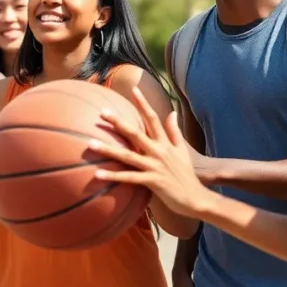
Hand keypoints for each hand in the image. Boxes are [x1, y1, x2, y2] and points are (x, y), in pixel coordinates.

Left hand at [89, 87, 212, 217]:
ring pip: (128, 156)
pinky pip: (130, 178)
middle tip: (102, 112)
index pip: (153, 118)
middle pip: (136, 133)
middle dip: (118, 122)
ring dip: (108, 150)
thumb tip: (173, 112)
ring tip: (90, 144)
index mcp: (165, 142)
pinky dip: (114, 176)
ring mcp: (155, 166)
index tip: (133, 88)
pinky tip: (98, 174)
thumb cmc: (186, 175)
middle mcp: (159, 151)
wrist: (196, 198)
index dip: (143, 103)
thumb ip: (174, 131)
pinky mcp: (153, 182)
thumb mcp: (182, 150)